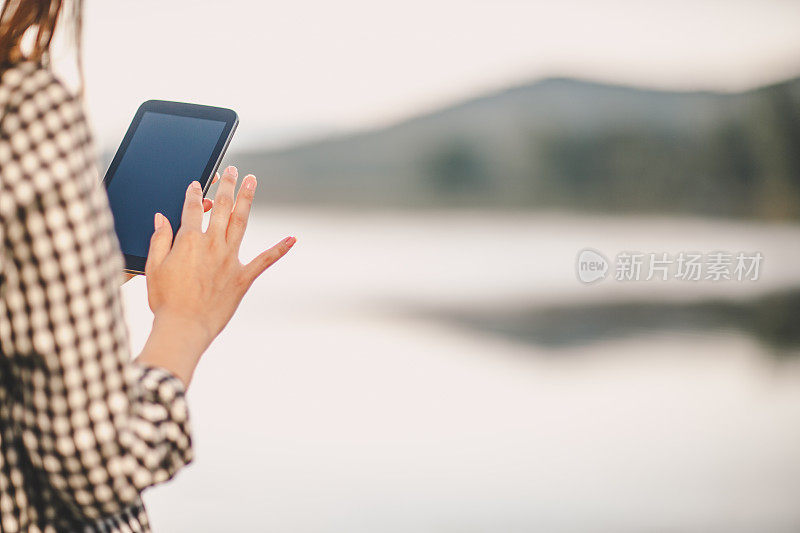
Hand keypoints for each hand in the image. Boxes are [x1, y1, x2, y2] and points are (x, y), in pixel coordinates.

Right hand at [136, 166, 295, 385]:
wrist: (184, 327)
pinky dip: (280, 249)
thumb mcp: (154, 267)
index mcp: (188, 241)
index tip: (196, 183)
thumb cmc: (165, 300)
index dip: (193, 194)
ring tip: (252, 181)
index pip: (191, 209)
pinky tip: (293, 239)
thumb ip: (159, 240)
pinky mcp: (243, 277)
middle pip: (219, 207)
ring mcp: (230, 259)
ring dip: (246, 200)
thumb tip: (161, 218)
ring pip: (240, 222)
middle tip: (232, 169)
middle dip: (225, 186)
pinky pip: (265, 260)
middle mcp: (212, 245)